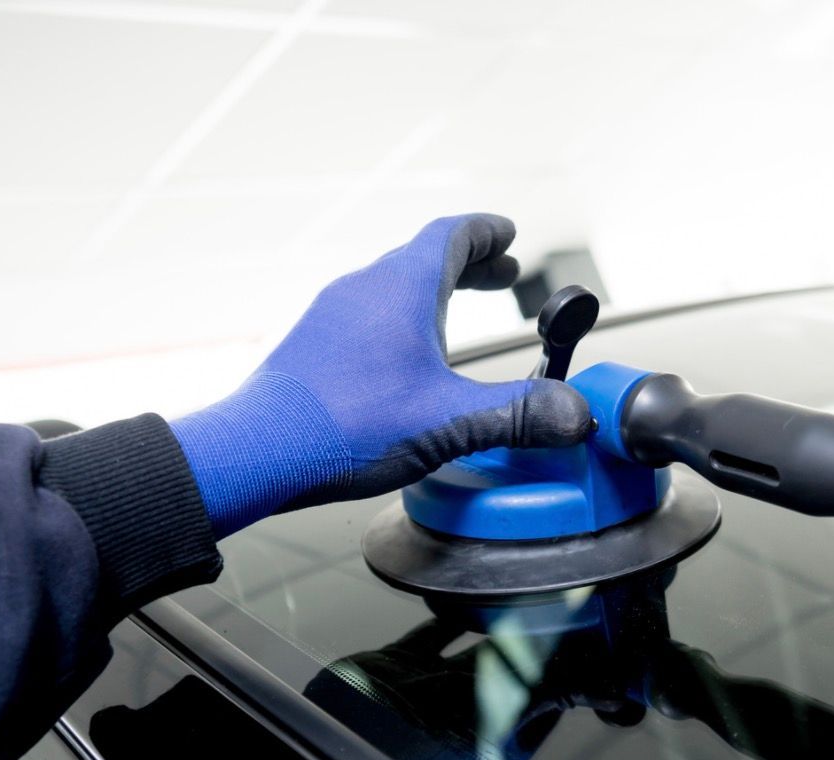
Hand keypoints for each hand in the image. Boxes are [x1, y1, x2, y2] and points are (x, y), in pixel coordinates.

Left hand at [171, 214, 590, 536]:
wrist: (257, 451)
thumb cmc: (347, 425)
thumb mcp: (451, 421)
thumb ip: (519, 414)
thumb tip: (576, 413)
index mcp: (402, 288)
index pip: (452, 236)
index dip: (486, 233)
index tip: (508, 235)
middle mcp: (364, 289)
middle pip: (423, 259)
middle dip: (468, 265)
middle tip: (501, 274)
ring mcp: (332, 316)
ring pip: (392, 289)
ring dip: (432, 294)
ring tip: (456, 316)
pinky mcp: (313, 347)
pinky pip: (366, 317)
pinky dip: (399, 321)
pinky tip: (405, 361)